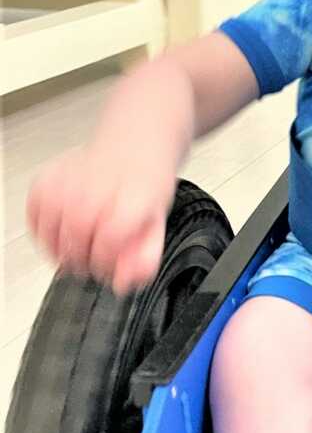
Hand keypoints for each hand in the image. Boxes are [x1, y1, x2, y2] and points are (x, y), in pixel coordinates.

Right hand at [27, 144, 175, 295]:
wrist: (132, 149)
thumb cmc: (143, 188)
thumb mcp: (156, 227)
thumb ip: (144, 260)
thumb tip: (123, 282)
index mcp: (132, 199)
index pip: (109, 241)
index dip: (106, 260)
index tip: (108, 262)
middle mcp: (98, 187)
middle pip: (78, 238)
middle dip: (83, 260)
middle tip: (91, 261)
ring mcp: (70, 180)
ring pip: (53, 230)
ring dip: (61, 250)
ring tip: (76, 249)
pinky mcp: (48, 178)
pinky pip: (34, 213)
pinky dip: (42, 231)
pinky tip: (59, 232)